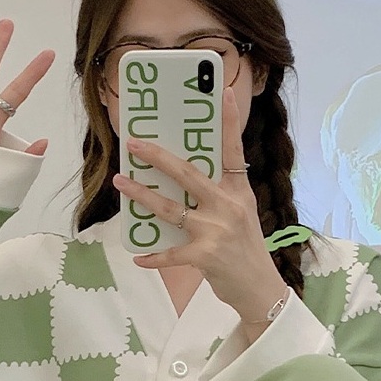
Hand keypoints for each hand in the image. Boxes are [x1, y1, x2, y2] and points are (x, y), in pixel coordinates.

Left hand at [111, 89, 286, 330]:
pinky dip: (152, 257)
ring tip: (120, 182)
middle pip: (187, 173)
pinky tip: (137, 257)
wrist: (260, 289)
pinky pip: (170, 253)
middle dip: (157, 156)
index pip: (233, 150)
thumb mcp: (241, 215)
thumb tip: (181, 183)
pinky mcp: (205, 256)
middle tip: (134, 143)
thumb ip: (218, 198)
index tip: (223, 92)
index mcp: (239, 192)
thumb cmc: (246, 250)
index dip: (229, 121)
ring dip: (141, 195)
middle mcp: (228, 206)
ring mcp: (216, 231)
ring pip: (170, 208)